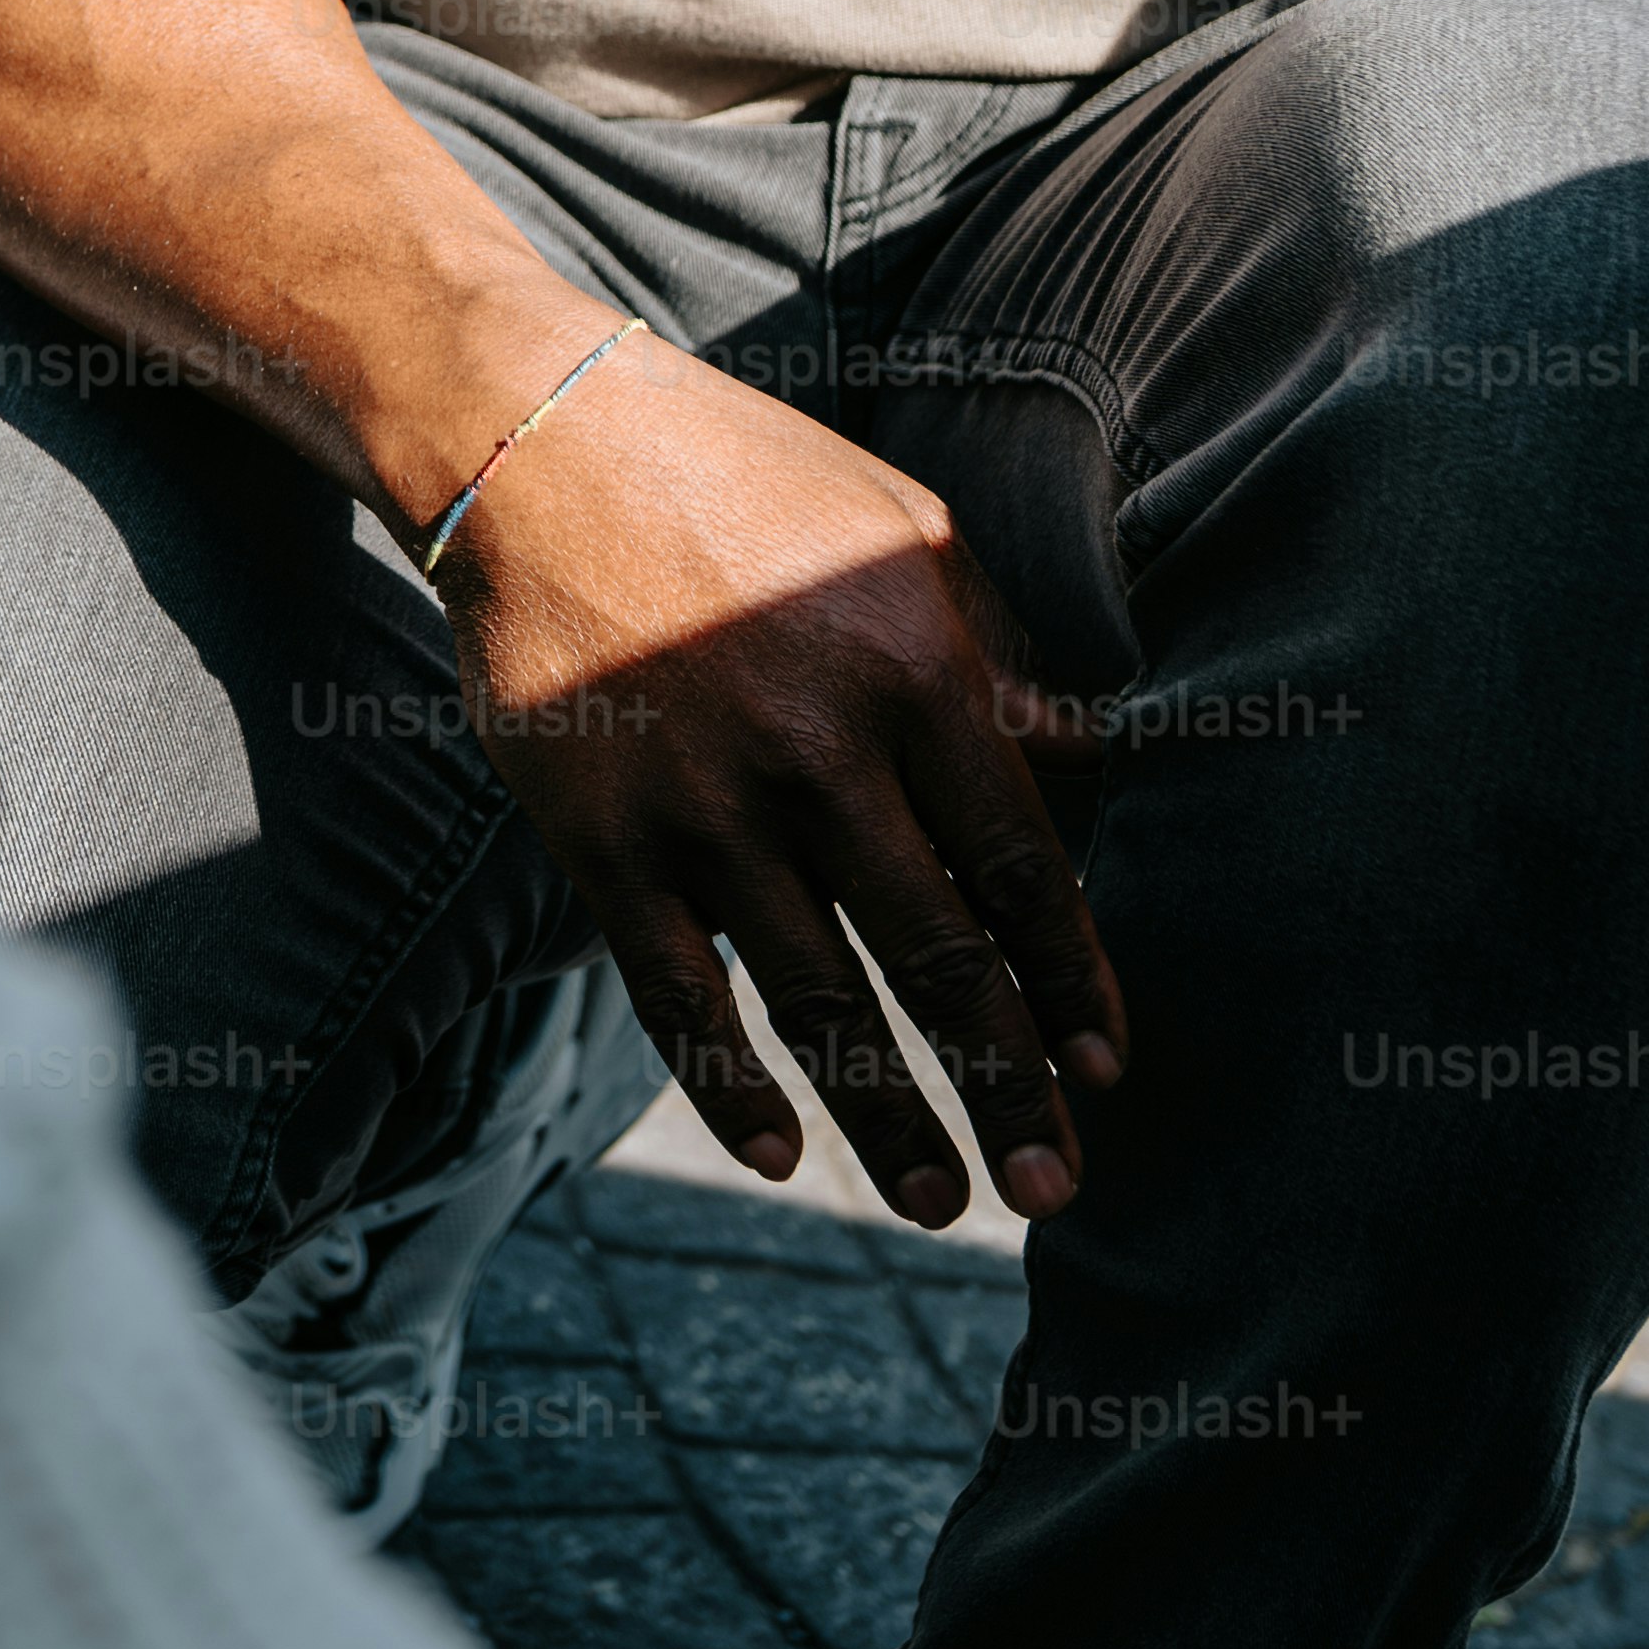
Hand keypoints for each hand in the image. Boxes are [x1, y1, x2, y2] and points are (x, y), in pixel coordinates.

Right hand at [430, 342, 1128, 1229]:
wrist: (542, 444)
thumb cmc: (747, 480)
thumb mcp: (906, 535)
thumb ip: (998, 661)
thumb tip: (1098, 759)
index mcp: (913, 670)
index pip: (1019, 863)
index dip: (1071, 980)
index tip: (1107, 1070)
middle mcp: (816, 749)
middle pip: (936, 956)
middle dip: (1006, 1087)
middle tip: (1057, 1190)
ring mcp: (700, 804)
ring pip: (815, 1002)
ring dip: (888, 1119)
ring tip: (943, 1204)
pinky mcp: (599, 837)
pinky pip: (674, 993)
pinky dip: (728, 1084)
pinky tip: (780, 1150)